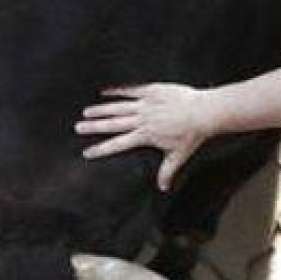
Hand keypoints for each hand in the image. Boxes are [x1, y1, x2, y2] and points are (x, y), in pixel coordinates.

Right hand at [75, 84, 208, 190]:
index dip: (101, 149)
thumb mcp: (178, 156)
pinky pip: (130, 90)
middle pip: (113, 124)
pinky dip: (117, 91)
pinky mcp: (151, 91)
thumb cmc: (192, 134)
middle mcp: (141, 120)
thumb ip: (167, 171)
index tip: (86, 153)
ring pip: (118, 107)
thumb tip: (162, 189)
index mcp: (145, 136)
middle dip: (94, 127)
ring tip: (86, 112)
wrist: (202, 112)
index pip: (118, 144)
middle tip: (77, 128)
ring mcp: (145, 104)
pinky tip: (104, 91)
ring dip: (101, 109)